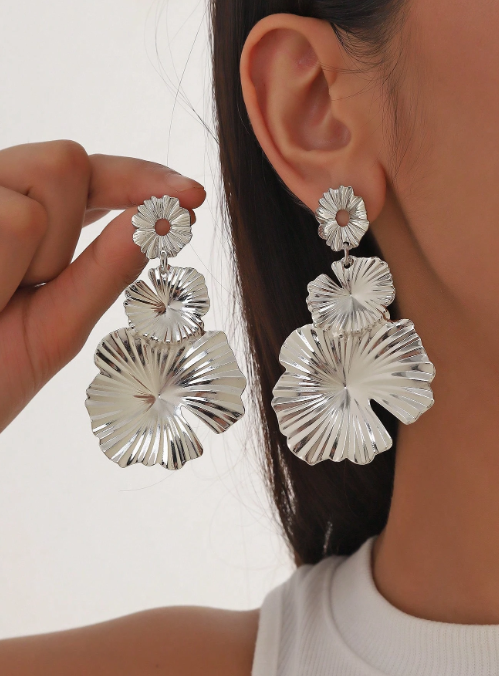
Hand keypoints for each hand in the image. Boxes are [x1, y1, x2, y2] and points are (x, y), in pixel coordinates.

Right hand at [0, 140, 205, 430]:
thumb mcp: (55, 326)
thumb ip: (105, 270)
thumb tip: (165, 221)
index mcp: (20, 216)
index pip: (89, 175)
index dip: (144, 179)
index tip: (193, 197)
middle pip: (68, 161)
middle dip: (71, 227)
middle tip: (25, 285)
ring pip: (46, 186)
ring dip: (38, 257)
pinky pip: (15, 218)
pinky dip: (6, 269)